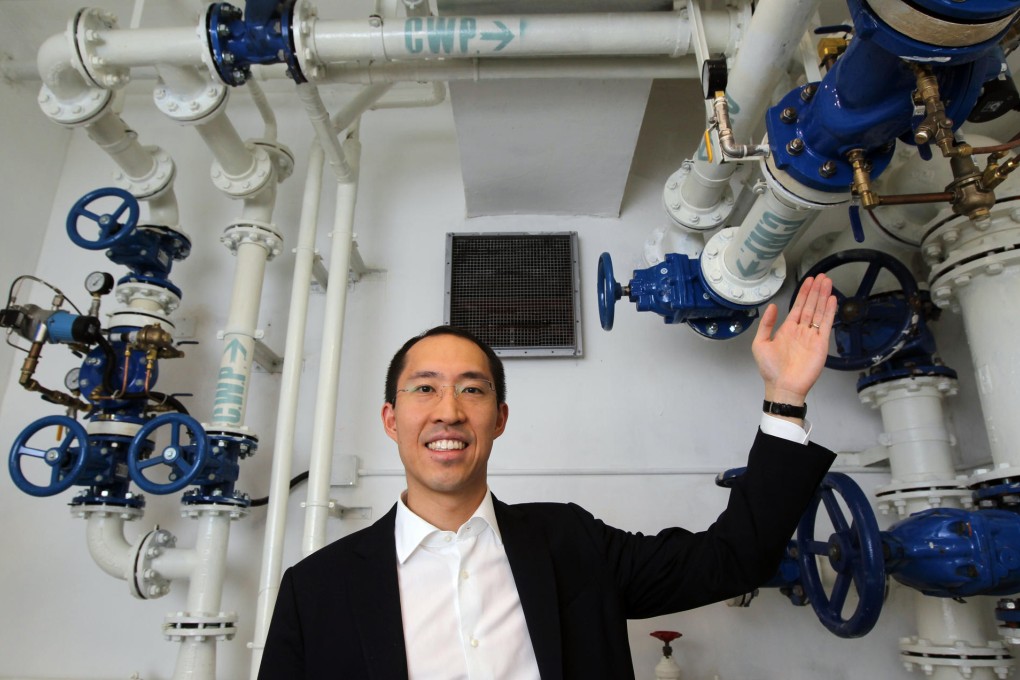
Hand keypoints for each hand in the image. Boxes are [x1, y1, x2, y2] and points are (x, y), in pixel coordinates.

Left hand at [752, 274, 836, 406]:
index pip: (798, 307)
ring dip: (823, 297)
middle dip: (816, 291)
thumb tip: (772, 307)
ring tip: (828, 282)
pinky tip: (832, 300)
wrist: (782, 386)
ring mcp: (812, 337)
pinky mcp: (820, 344)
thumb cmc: (770, 369)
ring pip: (819, 312)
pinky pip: (825, 325)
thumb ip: (766, 324)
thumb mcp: (760, 343)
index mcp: (787, 329)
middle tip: (822, 276)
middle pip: (811, 306)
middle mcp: (801, 331)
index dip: (804, 293)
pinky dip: (829, 312)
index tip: (809, 281)